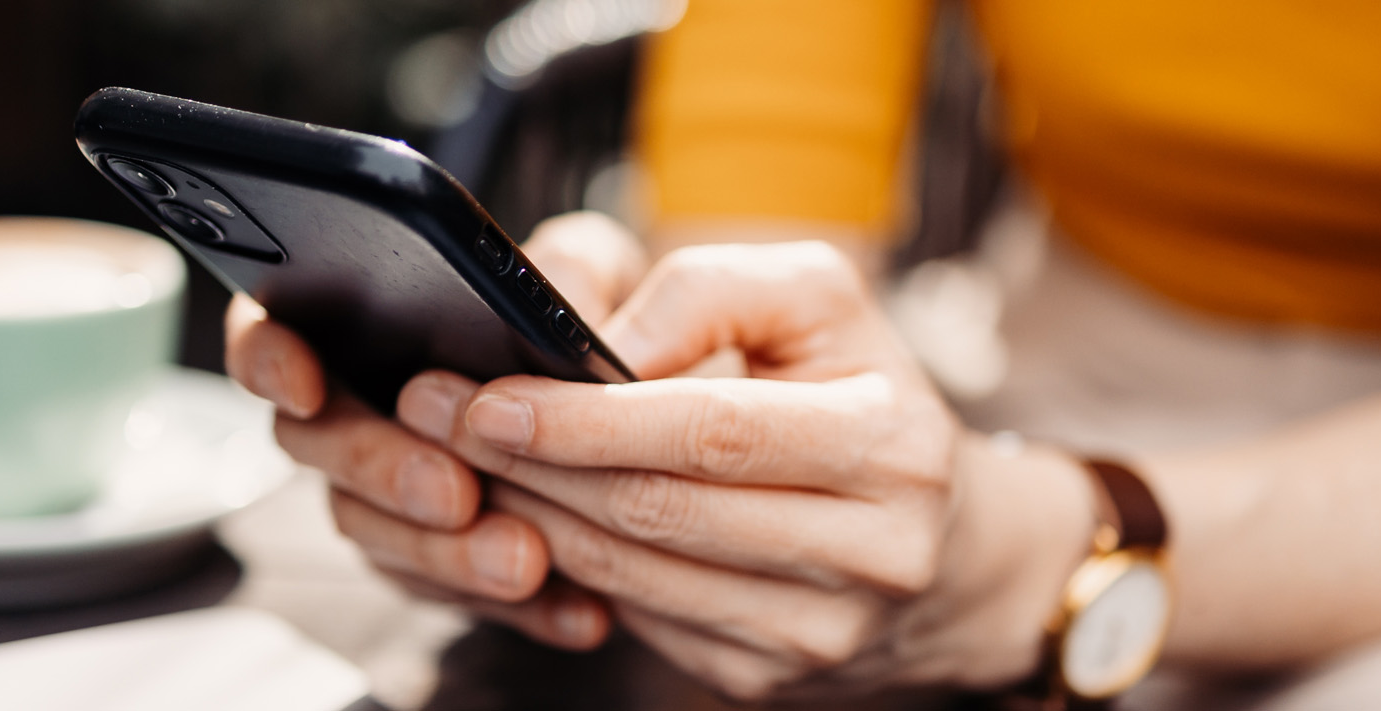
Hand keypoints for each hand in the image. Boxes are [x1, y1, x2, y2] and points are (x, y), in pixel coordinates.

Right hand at [224, 212, 644, 648]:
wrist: (638, 415)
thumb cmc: (592, 318)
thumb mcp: (594, 272)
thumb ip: (569, 267)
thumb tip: (550, 301)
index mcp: (359, 329)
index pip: (271, 335)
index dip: (269, 360)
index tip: (305, 384)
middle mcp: (354, 418)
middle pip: (321, 449)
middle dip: (382, 471)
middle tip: (453, 493)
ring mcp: (387, 502)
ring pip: (380, 536)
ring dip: (448, 555)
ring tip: (526, 561)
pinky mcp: (441, 568)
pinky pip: (460, 597)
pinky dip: (524, 611)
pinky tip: (581, 612)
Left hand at [403, 242, 1094, 698]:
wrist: (946, 544)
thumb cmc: (863, 392)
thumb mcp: (817, 301)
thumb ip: (709, 290)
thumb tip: (596, 342)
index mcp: (890, 444)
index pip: (710, 430)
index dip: (585, 418)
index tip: (486, 395)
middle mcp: (871, 553)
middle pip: (658, 509)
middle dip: (531, 463)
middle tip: (434, 417)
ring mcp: (820, 633)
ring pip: (635, 574)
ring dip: (532, 517)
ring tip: (467, 461)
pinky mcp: (769, 679)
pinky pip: (641, 620)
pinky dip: (569, 568)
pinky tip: (531, 519)